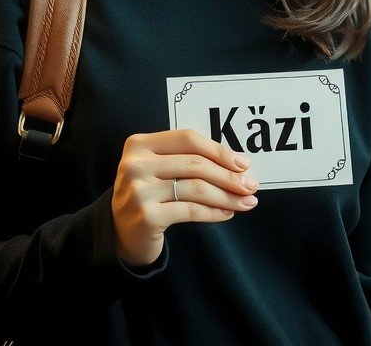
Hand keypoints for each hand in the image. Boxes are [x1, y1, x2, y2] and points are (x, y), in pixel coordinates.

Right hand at [111, 128, 258, 266]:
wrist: (119, 232)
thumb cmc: (148, 194)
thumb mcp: (159, 167)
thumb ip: (187, 158)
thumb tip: (237, 164)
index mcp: (139, 143)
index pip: (188, 138)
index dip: (218, 150)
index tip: (242, 163)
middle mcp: (136, 164)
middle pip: (195, 164)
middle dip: (228, 175)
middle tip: (250, 185)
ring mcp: (139, 190)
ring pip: (196, 188)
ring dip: (226, 196)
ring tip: (245, 202)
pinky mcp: (147, 216)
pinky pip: (191, 210)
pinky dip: (214, 212)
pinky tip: (227, 213)